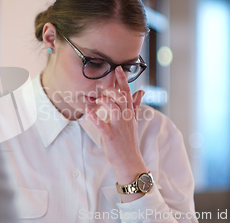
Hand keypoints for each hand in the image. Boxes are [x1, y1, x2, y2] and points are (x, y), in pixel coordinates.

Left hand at [85, 66, 146, 196]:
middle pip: (121, 98)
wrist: (129, 161)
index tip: (118, 68)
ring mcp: (119, 127)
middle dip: (112, 90)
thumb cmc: (129, 141)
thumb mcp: (133, 121)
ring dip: (104, 101)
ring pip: (114, 108)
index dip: (122, 80)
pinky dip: (95, 117)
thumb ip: (135, 106)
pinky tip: (88, 112)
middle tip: (103, 88)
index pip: (128, 93)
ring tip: (96, 100)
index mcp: (130, 113)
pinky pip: (102, 124)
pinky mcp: (110, 136)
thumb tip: (141, 91)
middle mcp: (126, 118)